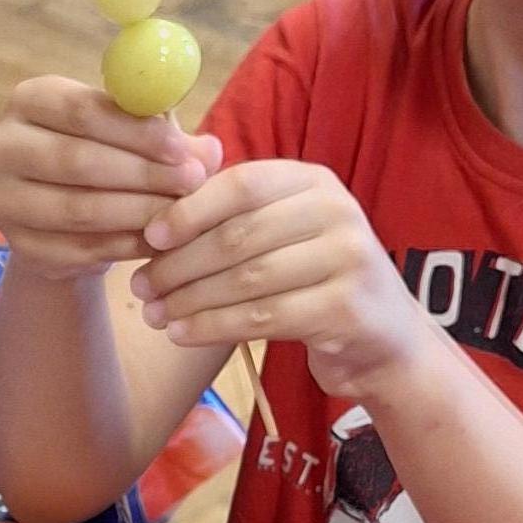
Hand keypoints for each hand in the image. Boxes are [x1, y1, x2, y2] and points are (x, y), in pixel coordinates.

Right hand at [0, 75, 213, 272]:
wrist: (63, 216)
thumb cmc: (105, 156)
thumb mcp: (135, 136)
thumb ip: (170, 137)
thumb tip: (211, 150)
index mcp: (30, 99)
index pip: (82, 111)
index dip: (136, 131)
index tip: (183, 151)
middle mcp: (3, 145)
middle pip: (77, 160)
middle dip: (143, 174)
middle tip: (192, 184)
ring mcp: (3, 198)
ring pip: (78, 209)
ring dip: (138, 213)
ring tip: (182, 215)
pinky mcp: (16, 244)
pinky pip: (77, 248)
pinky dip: (124, 246)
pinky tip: (159, 244)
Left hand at [133, 158, 423, 399]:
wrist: (383, 340)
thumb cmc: (316, 282)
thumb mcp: (285, 234)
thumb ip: (235, 213)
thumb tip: (156, 203)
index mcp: (315, 182)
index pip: (243, 184)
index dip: (190, 209)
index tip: (149, 237)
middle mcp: (337, 211)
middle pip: (239, 235)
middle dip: (180, 263)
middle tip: (140, 287)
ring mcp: (348, 260)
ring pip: (247, 279)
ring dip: (190, 299)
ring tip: (153, 315)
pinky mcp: (345, 309)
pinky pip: (261, 318)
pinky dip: (213, 326)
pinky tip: (181, 334)